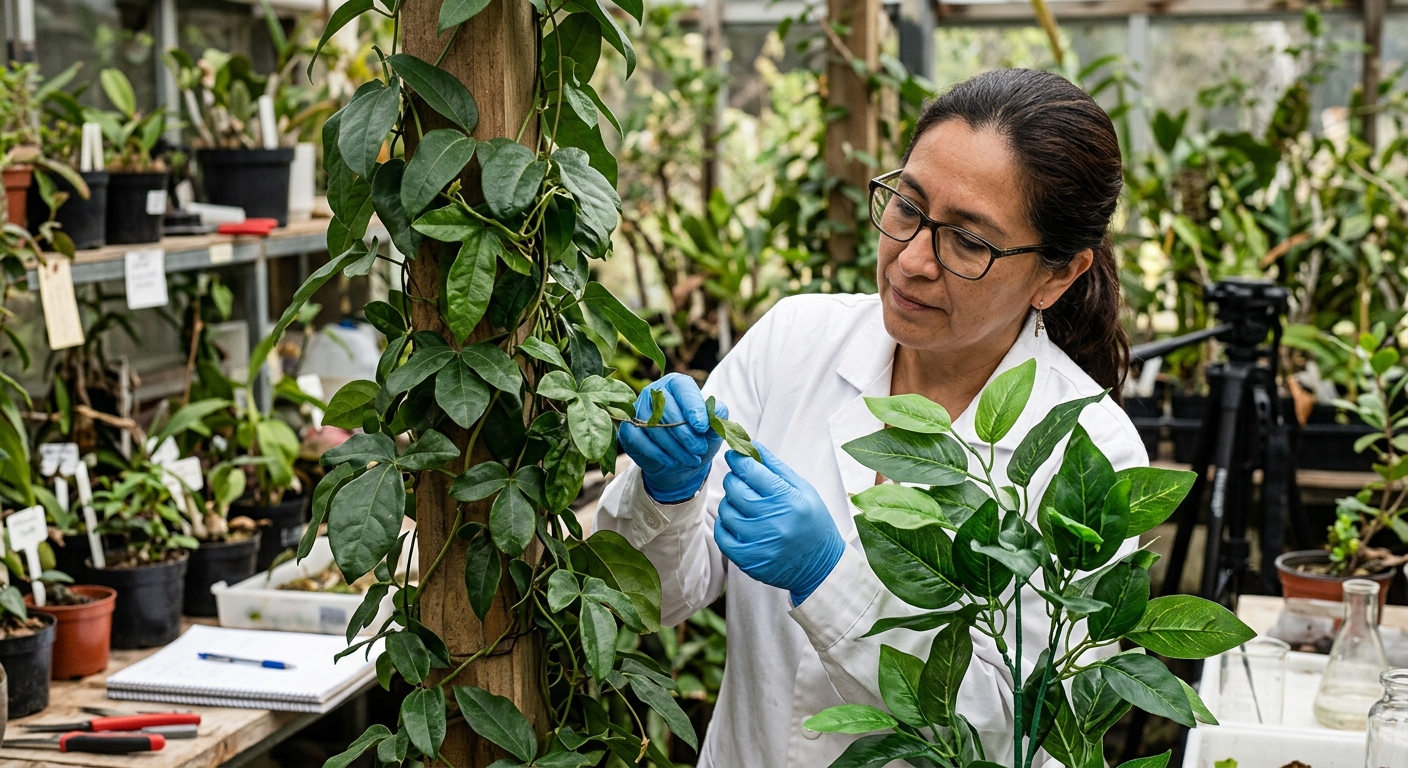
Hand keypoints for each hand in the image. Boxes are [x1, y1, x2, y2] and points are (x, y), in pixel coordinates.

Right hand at [618, 373, 726, 503]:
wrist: (680, 462)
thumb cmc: (698, 438)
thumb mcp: (713, 429)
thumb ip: (717, 417)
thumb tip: (717, 411)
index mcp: (677, 384)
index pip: (682, 388)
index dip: (693, 407)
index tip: (702, 427)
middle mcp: (654, 391)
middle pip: (666, 407)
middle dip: (685, 432)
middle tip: (699, 449)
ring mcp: (638, 409)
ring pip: (652, 425)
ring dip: (674, 446)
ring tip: (691, 459)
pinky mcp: (628, 429)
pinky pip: (638, 439)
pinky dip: (656, 453)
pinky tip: (671, 461)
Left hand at [715, 443, 844, 604]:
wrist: (821, 566)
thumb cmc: (813, 522)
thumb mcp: (803, 489)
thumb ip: (776, 467)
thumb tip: (752, 444)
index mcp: (789, 500)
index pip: (751, 471)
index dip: (738, 458)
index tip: (734, 454)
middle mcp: (774, 521)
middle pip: (735, 489)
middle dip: (734, 479)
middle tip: (741, 480)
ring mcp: (759, 543)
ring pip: (726, 510)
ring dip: (730, 503)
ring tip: (744, 504)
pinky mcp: (749, 561)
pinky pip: (722, 535)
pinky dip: (725, 525)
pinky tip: (737, 521)